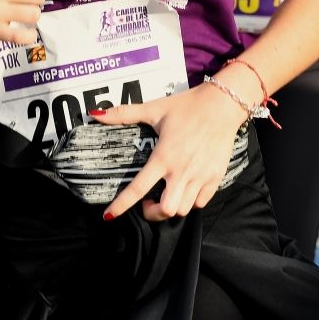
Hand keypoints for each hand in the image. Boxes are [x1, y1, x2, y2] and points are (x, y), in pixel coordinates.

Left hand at [93, 81, 249, 221]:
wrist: (223, 104)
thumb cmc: (187, 106)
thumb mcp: (155, 108)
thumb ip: (124, 114)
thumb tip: (96, 114)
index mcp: (163, 156)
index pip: (138, 188)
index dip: (121, 205)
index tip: (109, 215)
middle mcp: (181, 171)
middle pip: (166, 210)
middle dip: (153, 213)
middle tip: (148, 202)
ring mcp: (201, 176)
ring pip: (183, 209)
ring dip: (171, 207)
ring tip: (167, 194)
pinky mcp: (216, 178)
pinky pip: (201, 202)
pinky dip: (191, 202)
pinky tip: (185, 189)